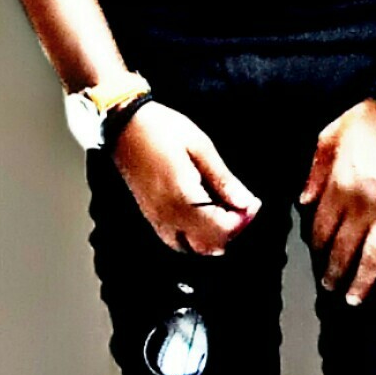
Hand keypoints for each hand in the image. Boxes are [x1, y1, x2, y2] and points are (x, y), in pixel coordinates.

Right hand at [110, 101, 261, 254]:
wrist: (123, 126)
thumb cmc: (160, 129)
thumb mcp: (200, 146)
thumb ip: (223, 179)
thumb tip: (245, 202)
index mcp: (183, 197)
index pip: (221, 228)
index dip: (242, 220)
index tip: (252, 204)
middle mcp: (168, 215)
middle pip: (209, 244)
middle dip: (231, 229)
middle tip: (242, 207)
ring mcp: (157, 219)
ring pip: (192, 248)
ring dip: (213, 237)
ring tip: (224, 212)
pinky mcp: (150, 217)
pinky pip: (176, 242)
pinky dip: (195, 238)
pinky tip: (203, 218)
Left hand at [298, 96, 375, 304]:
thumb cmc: (365, 118)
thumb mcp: (326, 138)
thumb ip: (314, 172)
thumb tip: (303, 201)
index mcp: (337, 187)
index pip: (321, 230)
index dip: (317, 249)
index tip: (317, 259)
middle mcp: (361, 203)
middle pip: (344, 249)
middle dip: (335, 274)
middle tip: (331, 288)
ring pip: (374, 255)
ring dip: (362, 281)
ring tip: (355, 298)